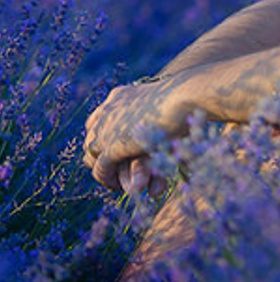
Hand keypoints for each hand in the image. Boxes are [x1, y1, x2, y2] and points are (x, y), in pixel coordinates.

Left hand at [83, 76, 188, 192]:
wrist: (186, 96)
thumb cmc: (185, 96)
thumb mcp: (160, 102)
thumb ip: (148, 111)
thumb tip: (154, 116)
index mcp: (119, 96)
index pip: (97, 119)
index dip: (101, 135)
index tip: (109, 147)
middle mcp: (108, 111)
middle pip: (91, 137)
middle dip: (97, 153)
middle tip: (110, 167)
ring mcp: (108, 129)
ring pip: (92, 155)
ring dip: (102, 168)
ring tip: (113, 179)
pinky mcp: (113, 146)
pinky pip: (100, 168)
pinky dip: (106, 178)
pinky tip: (117, 185)